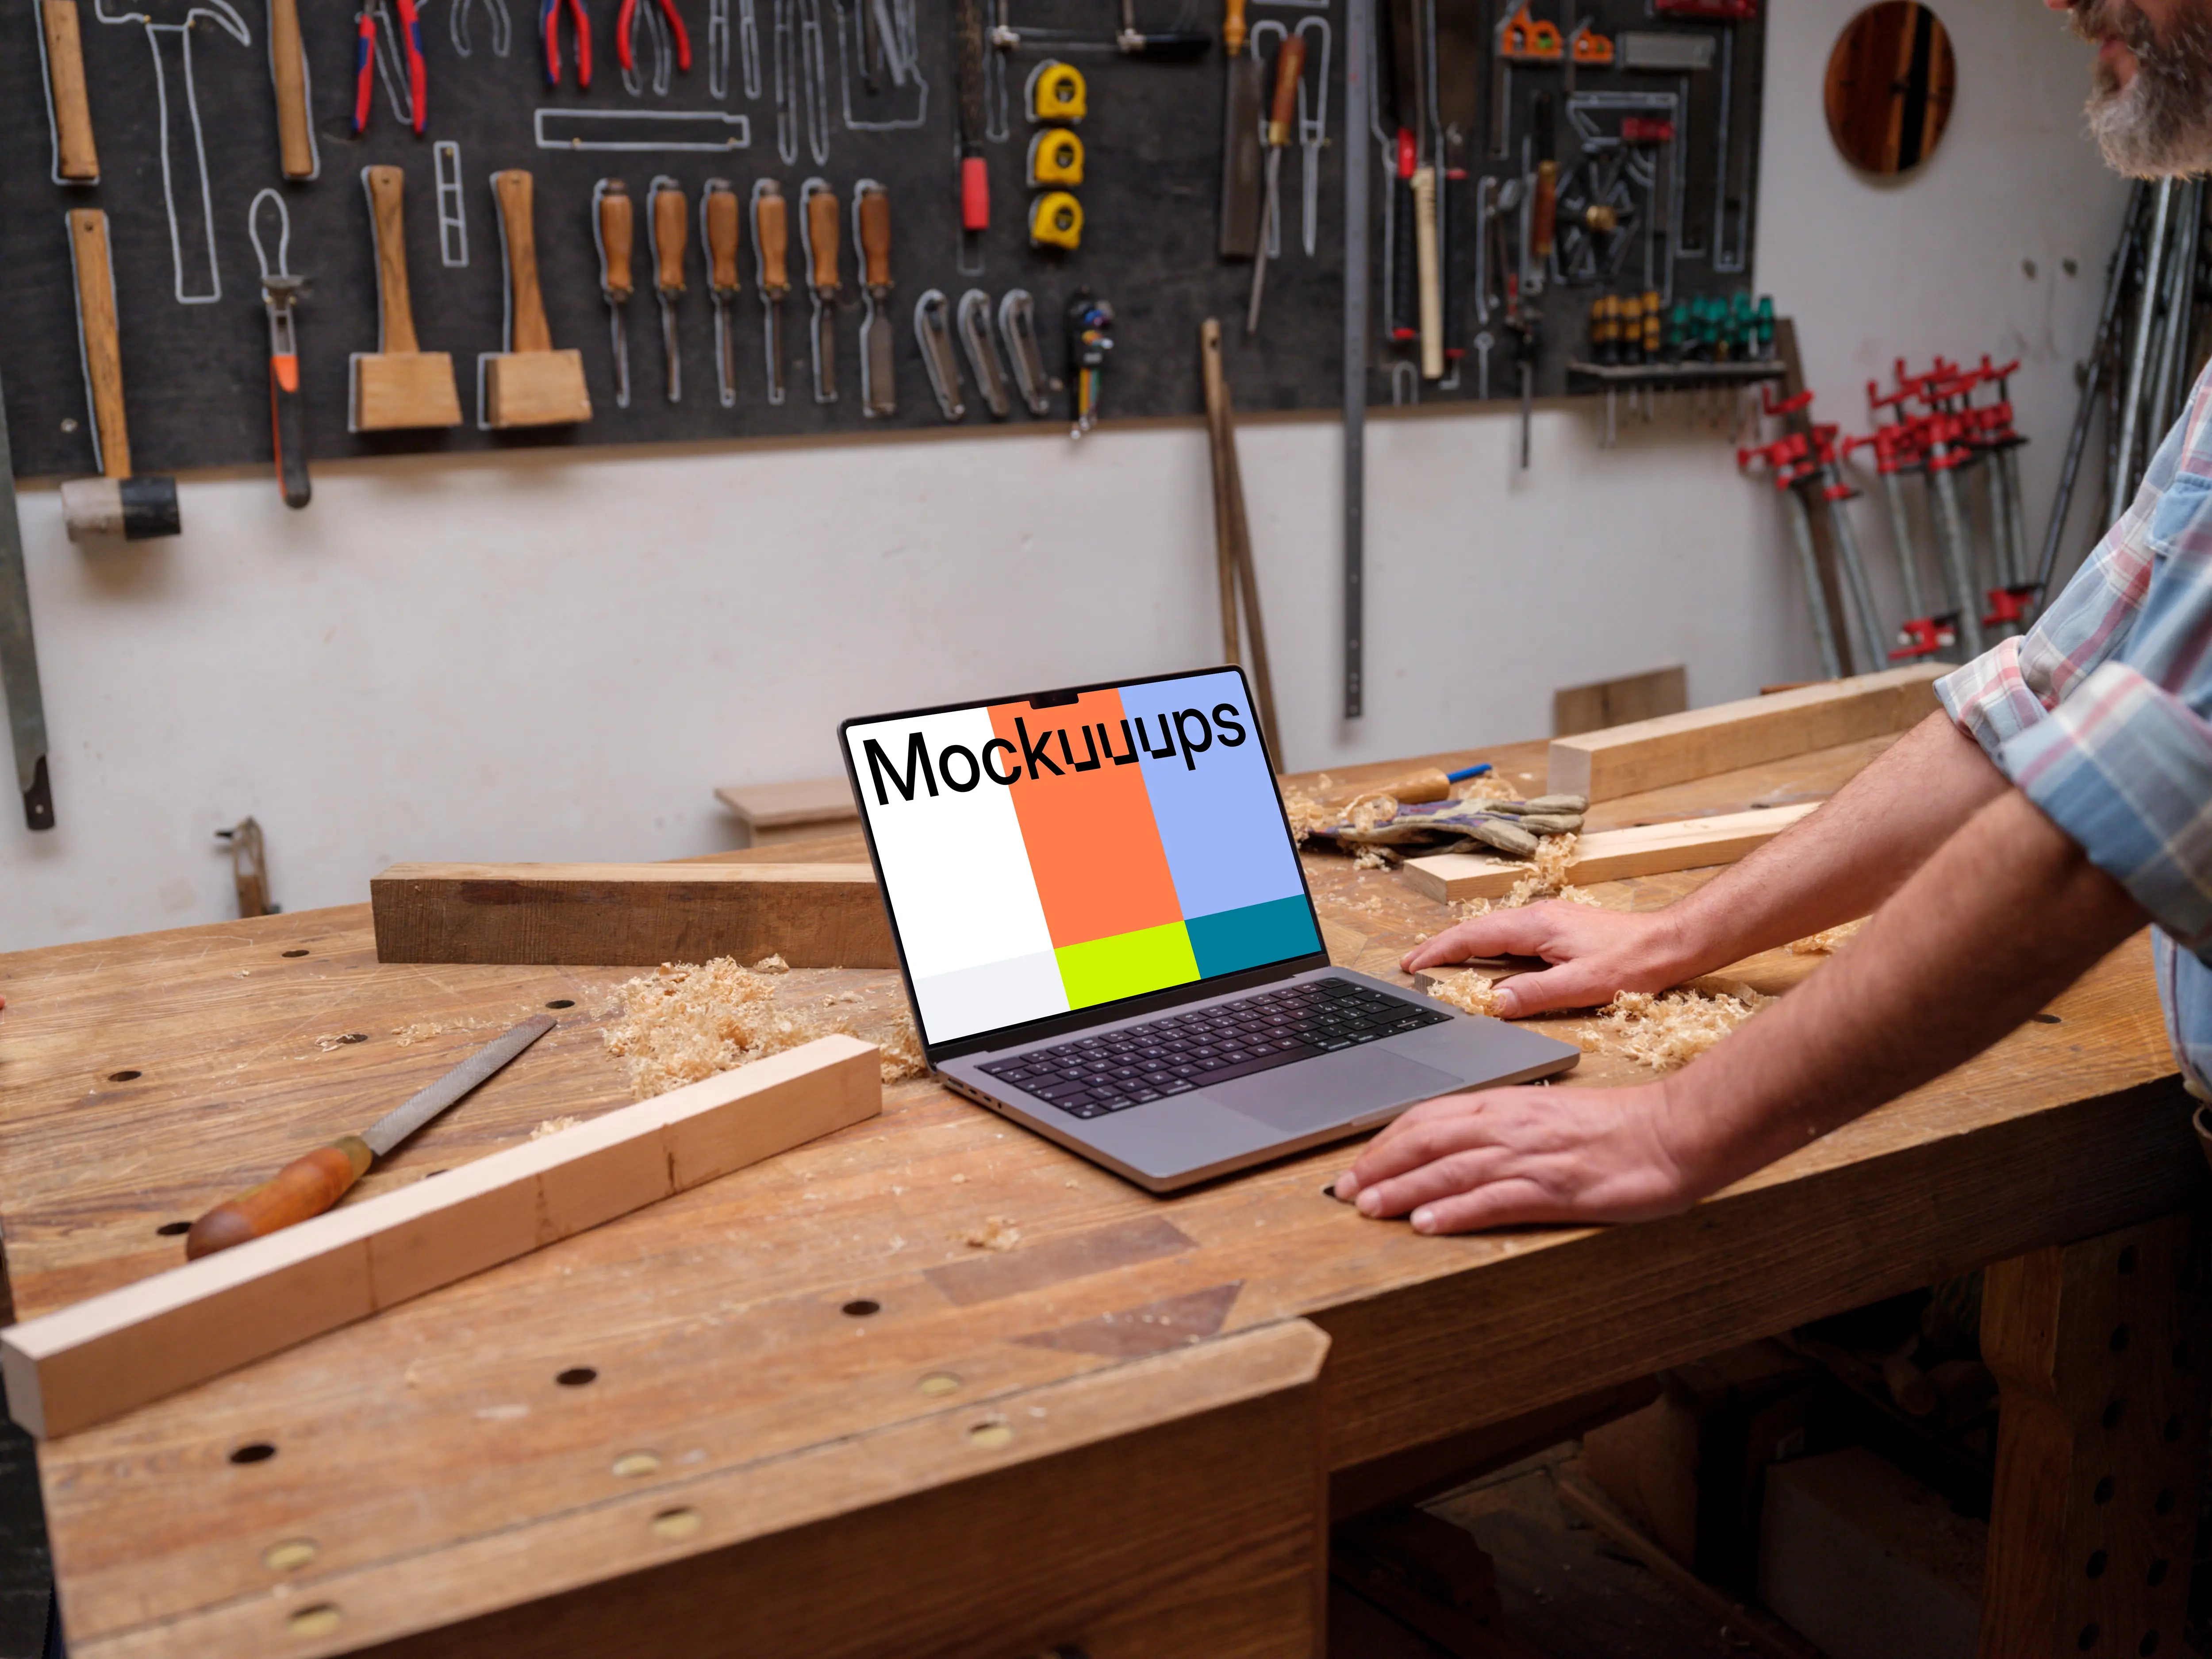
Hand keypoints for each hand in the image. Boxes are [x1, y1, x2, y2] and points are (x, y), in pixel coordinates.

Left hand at [1333, 1080, 1703, 1232]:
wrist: (1671, 1133)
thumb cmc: (1615, 1129)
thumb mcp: (1547, 1116)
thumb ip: (1504, 1128)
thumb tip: (1459, 1147)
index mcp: (1506, 1105)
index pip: (1428, 1116)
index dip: (1386, 1139)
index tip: (1358, 1161)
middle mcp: (1508, 1126)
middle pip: (1426, 1141)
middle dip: (1378, 1164)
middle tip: (1343, 1190)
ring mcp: (1529, 1157)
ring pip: (1449, 1170)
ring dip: (1401, 1188)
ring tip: (1367, 1206)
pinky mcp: (1553, 1188)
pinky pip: (1492, 1199)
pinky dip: (1454, 1211)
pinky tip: (1426, 1224)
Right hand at [1401, 901, 1694, 1016]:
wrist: (1670, 943)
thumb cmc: (1633, 963)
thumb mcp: (1582, 985)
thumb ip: (1533, 994)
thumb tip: (1492, 1002)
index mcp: (1535, 925)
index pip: (1472, 935)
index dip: (1438, 951)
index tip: (1411, 964)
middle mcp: (1537, 916)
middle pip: (1476, 929)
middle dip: (1441, 946)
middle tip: (1412, 965)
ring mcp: (1548, 920)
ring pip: (1492, 931)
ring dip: (1462, 945)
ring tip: (1438, 964)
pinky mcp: (1559, 928)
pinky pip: (1509, 935)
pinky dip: (1485, 946)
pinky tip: (1484, 960)